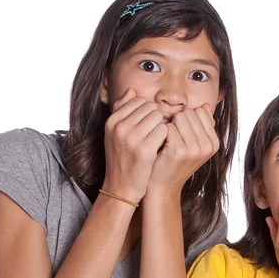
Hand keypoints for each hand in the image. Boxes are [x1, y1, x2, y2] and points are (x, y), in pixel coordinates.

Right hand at [102, 88, 168, 203]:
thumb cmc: (121, 159)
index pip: (137, 100)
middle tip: (154, 134)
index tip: (147, 125)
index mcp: (112, 121)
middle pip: (150, 107)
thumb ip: (122, 110)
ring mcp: (131, 138)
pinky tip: (161, 147)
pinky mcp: (145, 150)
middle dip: (156, 118)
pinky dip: (166, 138)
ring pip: (158, 117)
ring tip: (157, 140)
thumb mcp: (115, 133)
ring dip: (162, 127)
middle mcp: (119, 127)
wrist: (120, 188)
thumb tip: (132, 90)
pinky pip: (164, 131)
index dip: (147, 112)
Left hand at [146, 104, 219, 196]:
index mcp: (214, 143)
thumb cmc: (174, 163)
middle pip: (189, 112)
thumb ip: (201, 125)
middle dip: (177, 122)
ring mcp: (194, 149)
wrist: (163, 186)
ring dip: (169, 126)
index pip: (200, 111)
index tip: (181, 136)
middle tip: (172, 140)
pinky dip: (161, 133)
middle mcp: (207, 146)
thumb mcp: (193, 145)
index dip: (186, 120)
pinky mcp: (179, 150)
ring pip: (179, 117)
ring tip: (168, 143)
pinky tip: (161, 146)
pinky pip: (168, 126)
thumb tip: (205, 105)